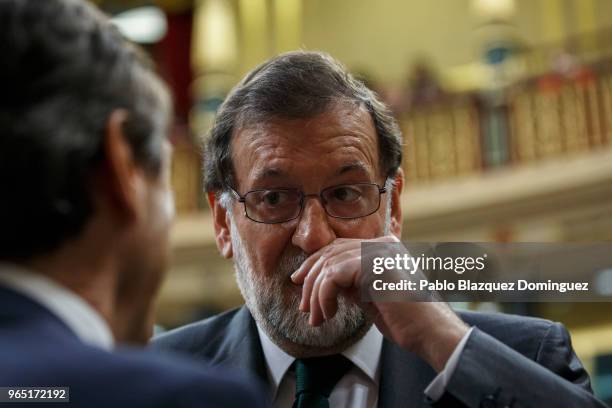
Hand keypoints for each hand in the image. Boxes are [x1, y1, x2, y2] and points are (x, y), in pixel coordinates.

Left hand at [291, 236, 468, 371]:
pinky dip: (324, 298)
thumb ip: (351, 283)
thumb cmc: (405, 320)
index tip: (300, 283)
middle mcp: (382, 244)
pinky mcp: (374, 265)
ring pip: (328, 265)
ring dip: (316, 296)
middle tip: (304, 307)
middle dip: (311, 280)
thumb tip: (322, 281)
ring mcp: (379, 251)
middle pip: (331, 253)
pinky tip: (330, 314)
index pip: (339, 247)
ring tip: (317, 318)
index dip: (315, 264)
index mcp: (383, 247)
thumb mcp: (371, 295)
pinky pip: (333, 276)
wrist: (431, 333)